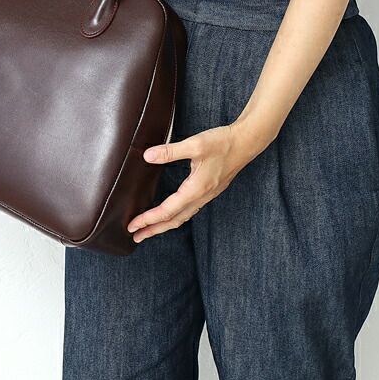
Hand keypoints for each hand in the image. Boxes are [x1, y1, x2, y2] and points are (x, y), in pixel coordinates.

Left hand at [127, 121, 269, 242]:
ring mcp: (207, 195)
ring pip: (183, 216)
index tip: (132, 226)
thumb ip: (170, 151)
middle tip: (136, 237)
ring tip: (150, 229)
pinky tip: (172, 213)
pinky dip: (176, 216)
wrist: (246, 142)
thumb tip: (147, 156)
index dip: (148, 219)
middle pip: (174, 220)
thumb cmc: (222, 142)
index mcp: (196, 189)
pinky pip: (190, 210)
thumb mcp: (195, 144)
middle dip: (154, 230)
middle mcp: (201, 196)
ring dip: (165, 225)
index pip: (167, 210)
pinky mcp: (210, 190)